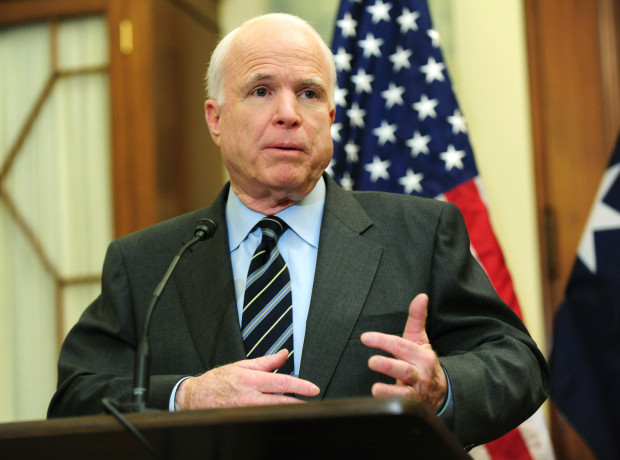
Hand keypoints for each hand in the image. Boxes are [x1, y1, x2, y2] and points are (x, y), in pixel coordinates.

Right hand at [174, 349, 319, 409]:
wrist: (195, 397)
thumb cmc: (218, 380)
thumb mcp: (242, 365)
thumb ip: (266, 361)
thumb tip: (284, 354)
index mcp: (251, 380)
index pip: (281, 382)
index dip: (300, 386)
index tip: (313, 389)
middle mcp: (250, 397)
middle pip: (281, 402)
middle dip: (300, 403)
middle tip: (313, 403)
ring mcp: (246, 411)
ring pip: (274, 412)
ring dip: (287, 410)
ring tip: (300, 407)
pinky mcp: (243, 419)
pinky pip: (263, 417)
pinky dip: (274, 415)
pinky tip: (280, 412)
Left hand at [360, 293, 446, 412]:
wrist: (441, 391)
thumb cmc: (423, 361)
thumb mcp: (420, 340)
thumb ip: (417, 318)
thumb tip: (420, 296)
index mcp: (421, 354)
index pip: (400, 345)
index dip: (382, 340)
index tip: (365, 337)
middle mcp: (420, 373)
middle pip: (403, 369)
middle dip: (388, 366)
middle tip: (372, 361)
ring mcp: (417, 391)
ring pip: (404, 392)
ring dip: (389, 391)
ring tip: (375, 388)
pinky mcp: (413, 406)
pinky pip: (402, 406)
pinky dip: (391, 403)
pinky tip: (378, 400)